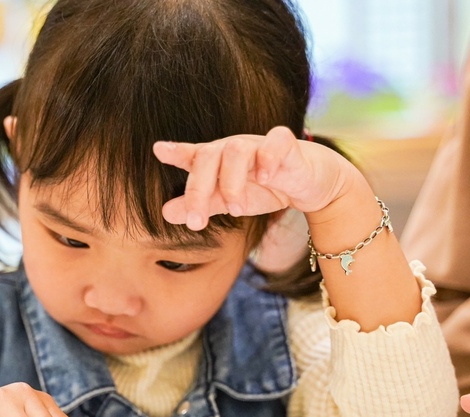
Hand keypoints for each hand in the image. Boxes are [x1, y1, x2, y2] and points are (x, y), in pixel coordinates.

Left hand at [152, 126, 353, 229]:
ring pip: (236, 150)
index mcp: (217, 161)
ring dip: (231, 182)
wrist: (309, 183)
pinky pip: (275, 142)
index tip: (159, 150)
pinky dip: (268, 158)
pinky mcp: (287, 145)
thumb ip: (202, 206)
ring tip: (234, 210)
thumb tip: (166, 213)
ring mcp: (259, 144)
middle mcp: (233, 149)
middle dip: (198, 190)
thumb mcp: (230, 202)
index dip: (177, 152)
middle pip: (208, 156)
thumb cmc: (265, 189)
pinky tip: (265, 178)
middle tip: (197, 222)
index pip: (193, 155)